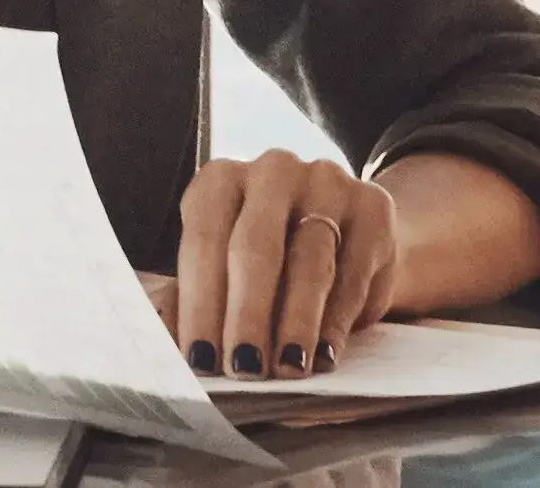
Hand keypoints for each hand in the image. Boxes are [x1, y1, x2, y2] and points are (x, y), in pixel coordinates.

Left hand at [162, 149, 402, 379]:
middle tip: (244, 369)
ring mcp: (328, 183)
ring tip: (288, 368)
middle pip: (256, 246)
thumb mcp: (223, 272)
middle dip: (248, 315)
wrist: (347, 236)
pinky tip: (325, 355)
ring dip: (297, 322)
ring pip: (310, 259)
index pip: (204, 239)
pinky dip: (337, 320)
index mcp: (221, 180)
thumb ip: (192, 299)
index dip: (200, 303)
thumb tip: (166, 341)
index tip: (199, 359)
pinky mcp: (373, 207)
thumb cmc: (268, 261)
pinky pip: (354, 270)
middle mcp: (273, 171)